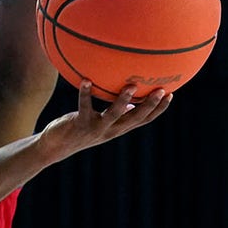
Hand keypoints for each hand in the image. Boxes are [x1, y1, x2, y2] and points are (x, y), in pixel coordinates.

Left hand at [39, 80, 171, 159]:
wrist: (56, 146)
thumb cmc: (80, 129)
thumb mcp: (101, 123)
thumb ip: (117, 115)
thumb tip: (133, 103)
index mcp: (118, 128)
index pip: (144, 120)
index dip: (158, 109)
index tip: (171, 94)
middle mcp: (110, 131)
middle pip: (135, 119)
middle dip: (150, 105)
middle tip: (161, 90)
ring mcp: (96, 128)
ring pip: (114, 115)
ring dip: (123, 100)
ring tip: (131, 85)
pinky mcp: (80, 125)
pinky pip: (84, 107)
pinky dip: (85, 94)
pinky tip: (86, 80)